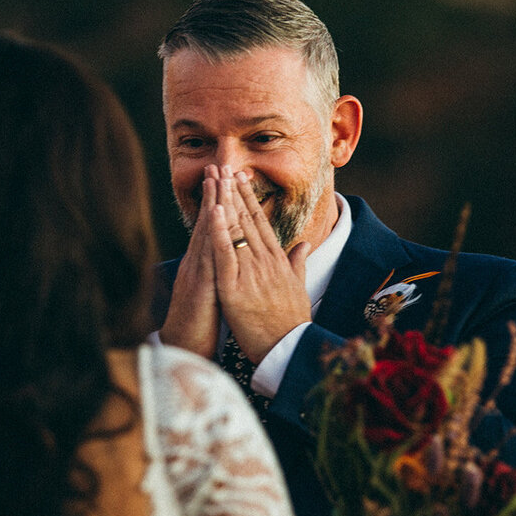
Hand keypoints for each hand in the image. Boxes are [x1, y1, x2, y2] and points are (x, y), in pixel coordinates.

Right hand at [160, 166, 220, 358]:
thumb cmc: (200, 323)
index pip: (213, 228)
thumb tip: (232, 258)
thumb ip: (222, 272)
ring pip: (205, 236)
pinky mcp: (198, 289)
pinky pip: (206, 260)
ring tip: (216, 181)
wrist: (184, 349)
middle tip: (218, 164)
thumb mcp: (214, 292)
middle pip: (207, 224)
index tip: (226, 177)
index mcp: (203, 264)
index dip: (220, 202)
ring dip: (211, 208)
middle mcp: (196, 264)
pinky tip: (215, 222)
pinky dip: (211, 239)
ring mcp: (195, 274)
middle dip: (214, 194)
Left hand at [209, 168, 311, 363]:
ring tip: (217, 179)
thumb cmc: (292, 322)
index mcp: (277, 260)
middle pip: (247, 219)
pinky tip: (213, 212)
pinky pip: (225, 255)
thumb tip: (303, 244)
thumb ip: (297, 262)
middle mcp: (265, 261)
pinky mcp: (235, 288)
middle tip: (224, 166)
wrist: (288, 348)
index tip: (241, 179)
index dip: (249, 199)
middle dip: (234, 192)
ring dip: (224, 202)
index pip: (261, 223)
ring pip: (235, 230)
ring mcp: (250, 273)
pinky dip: (219, 232)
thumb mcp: (298, 287)